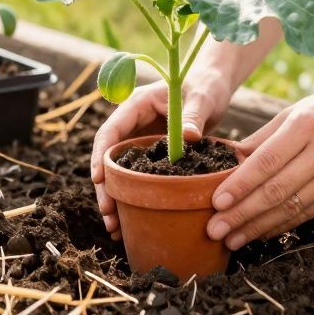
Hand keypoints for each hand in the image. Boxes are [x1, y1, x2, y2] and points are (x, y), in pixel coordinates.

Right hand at [90, 70, 234, 239]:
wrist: (214, 88)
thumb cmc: (206, 86)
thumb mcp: (202, 98)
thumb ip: (194, 115)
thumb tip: (189, 136)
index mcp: (137, 105)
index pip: (110, 131)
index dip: (100, 155)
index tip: (99, 179)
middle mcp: (133, 123)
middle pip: (109, 157)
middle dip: (105, 186)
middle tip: (108, 214)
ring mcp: (141, 139)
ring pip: (120, 171)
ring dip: (115, 196)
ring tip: (115, 228)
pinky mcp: (152, 152)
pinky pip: (138, 175)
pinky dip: (133, 195)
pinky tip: (132, 220)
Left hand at [205, 78, 313, 250]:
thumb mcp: (293, 111)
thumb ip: (262, 138)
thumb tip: (229, 161)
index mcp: (306, 126)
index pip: (267, 162)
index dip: (240, 185)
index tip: (216, 202)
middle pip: (276, 190)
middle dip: (242, 214)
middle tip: (215, 229)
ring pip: (291, 207)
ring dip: (258, 227)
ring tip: (232, 239)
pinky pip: (308, 212)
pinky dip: (281, 226)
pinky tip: (260, 233)